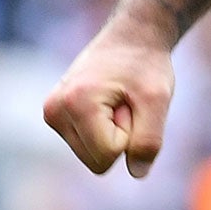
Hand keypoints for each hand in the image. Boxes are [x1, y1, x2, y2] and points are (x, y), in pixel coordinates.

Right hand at [42, 10, 176, 177]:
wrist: (133, 36)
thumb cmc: (146, 64)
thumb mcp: (158, 99)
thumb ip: (149, 139)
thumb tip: (138, 173)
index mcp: (75, 104)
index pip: (109, 156)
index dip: (131, 133)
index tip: (132, 102)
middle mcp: (55, 111)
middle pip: (97, 161)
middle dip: (120, 136)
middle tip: (126, 101)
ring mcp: (52, 114)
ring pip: (92, 156)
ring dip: (112, 132)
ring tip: (118, 100)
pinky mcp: (57, 116)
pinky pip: (88, 145)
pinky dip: (103, 129)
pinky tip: (108, 103)